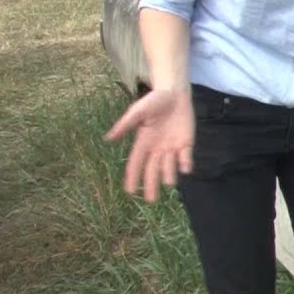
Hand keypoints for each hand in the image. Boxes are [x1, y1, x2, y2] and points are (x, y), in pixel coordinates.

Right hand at [105, 86, 194, 201]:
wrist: (175, 93)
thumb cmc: (154, 100)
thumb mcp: (138, 111)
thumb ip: (125, 125)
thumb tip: (108, 138)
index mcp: (143, 142)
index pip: (136, 163)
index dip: (133, 177)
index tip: (130, 191)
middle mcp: (157, 148)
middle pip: (152, 169)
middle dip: (151, 184)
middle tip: (151, 200)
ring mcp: (172, 146)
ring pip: (169, 166)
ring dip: (168, 175)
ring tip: (168, 183)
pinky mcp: (186, 143)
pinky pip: (185, 157)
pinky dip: (185, 163)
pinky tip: (185, 168)